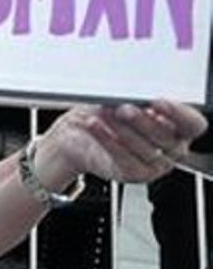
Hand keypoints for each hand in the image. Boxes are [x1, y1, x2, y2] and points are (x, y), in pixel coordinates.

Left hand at [42, 100, 207, 183]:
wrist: (77, 136)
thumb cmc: (104, 114)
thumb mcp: (120, 100)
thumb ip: (135, 99)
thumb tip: (135, 94)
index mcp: (177, 126)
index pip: (192, 124)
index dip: (179, 113)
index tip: (157, 102)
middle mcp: (171, 147)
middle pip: (166, 137)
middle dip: (143, 121)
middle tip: (123, 108)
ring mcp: (155, 164)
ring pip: (146, 149)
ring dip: (122, 129)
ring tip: (105, 113)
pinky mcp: (135, 174)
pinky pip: (125, 160)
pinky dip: (108, 141)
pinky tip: (96, 126)